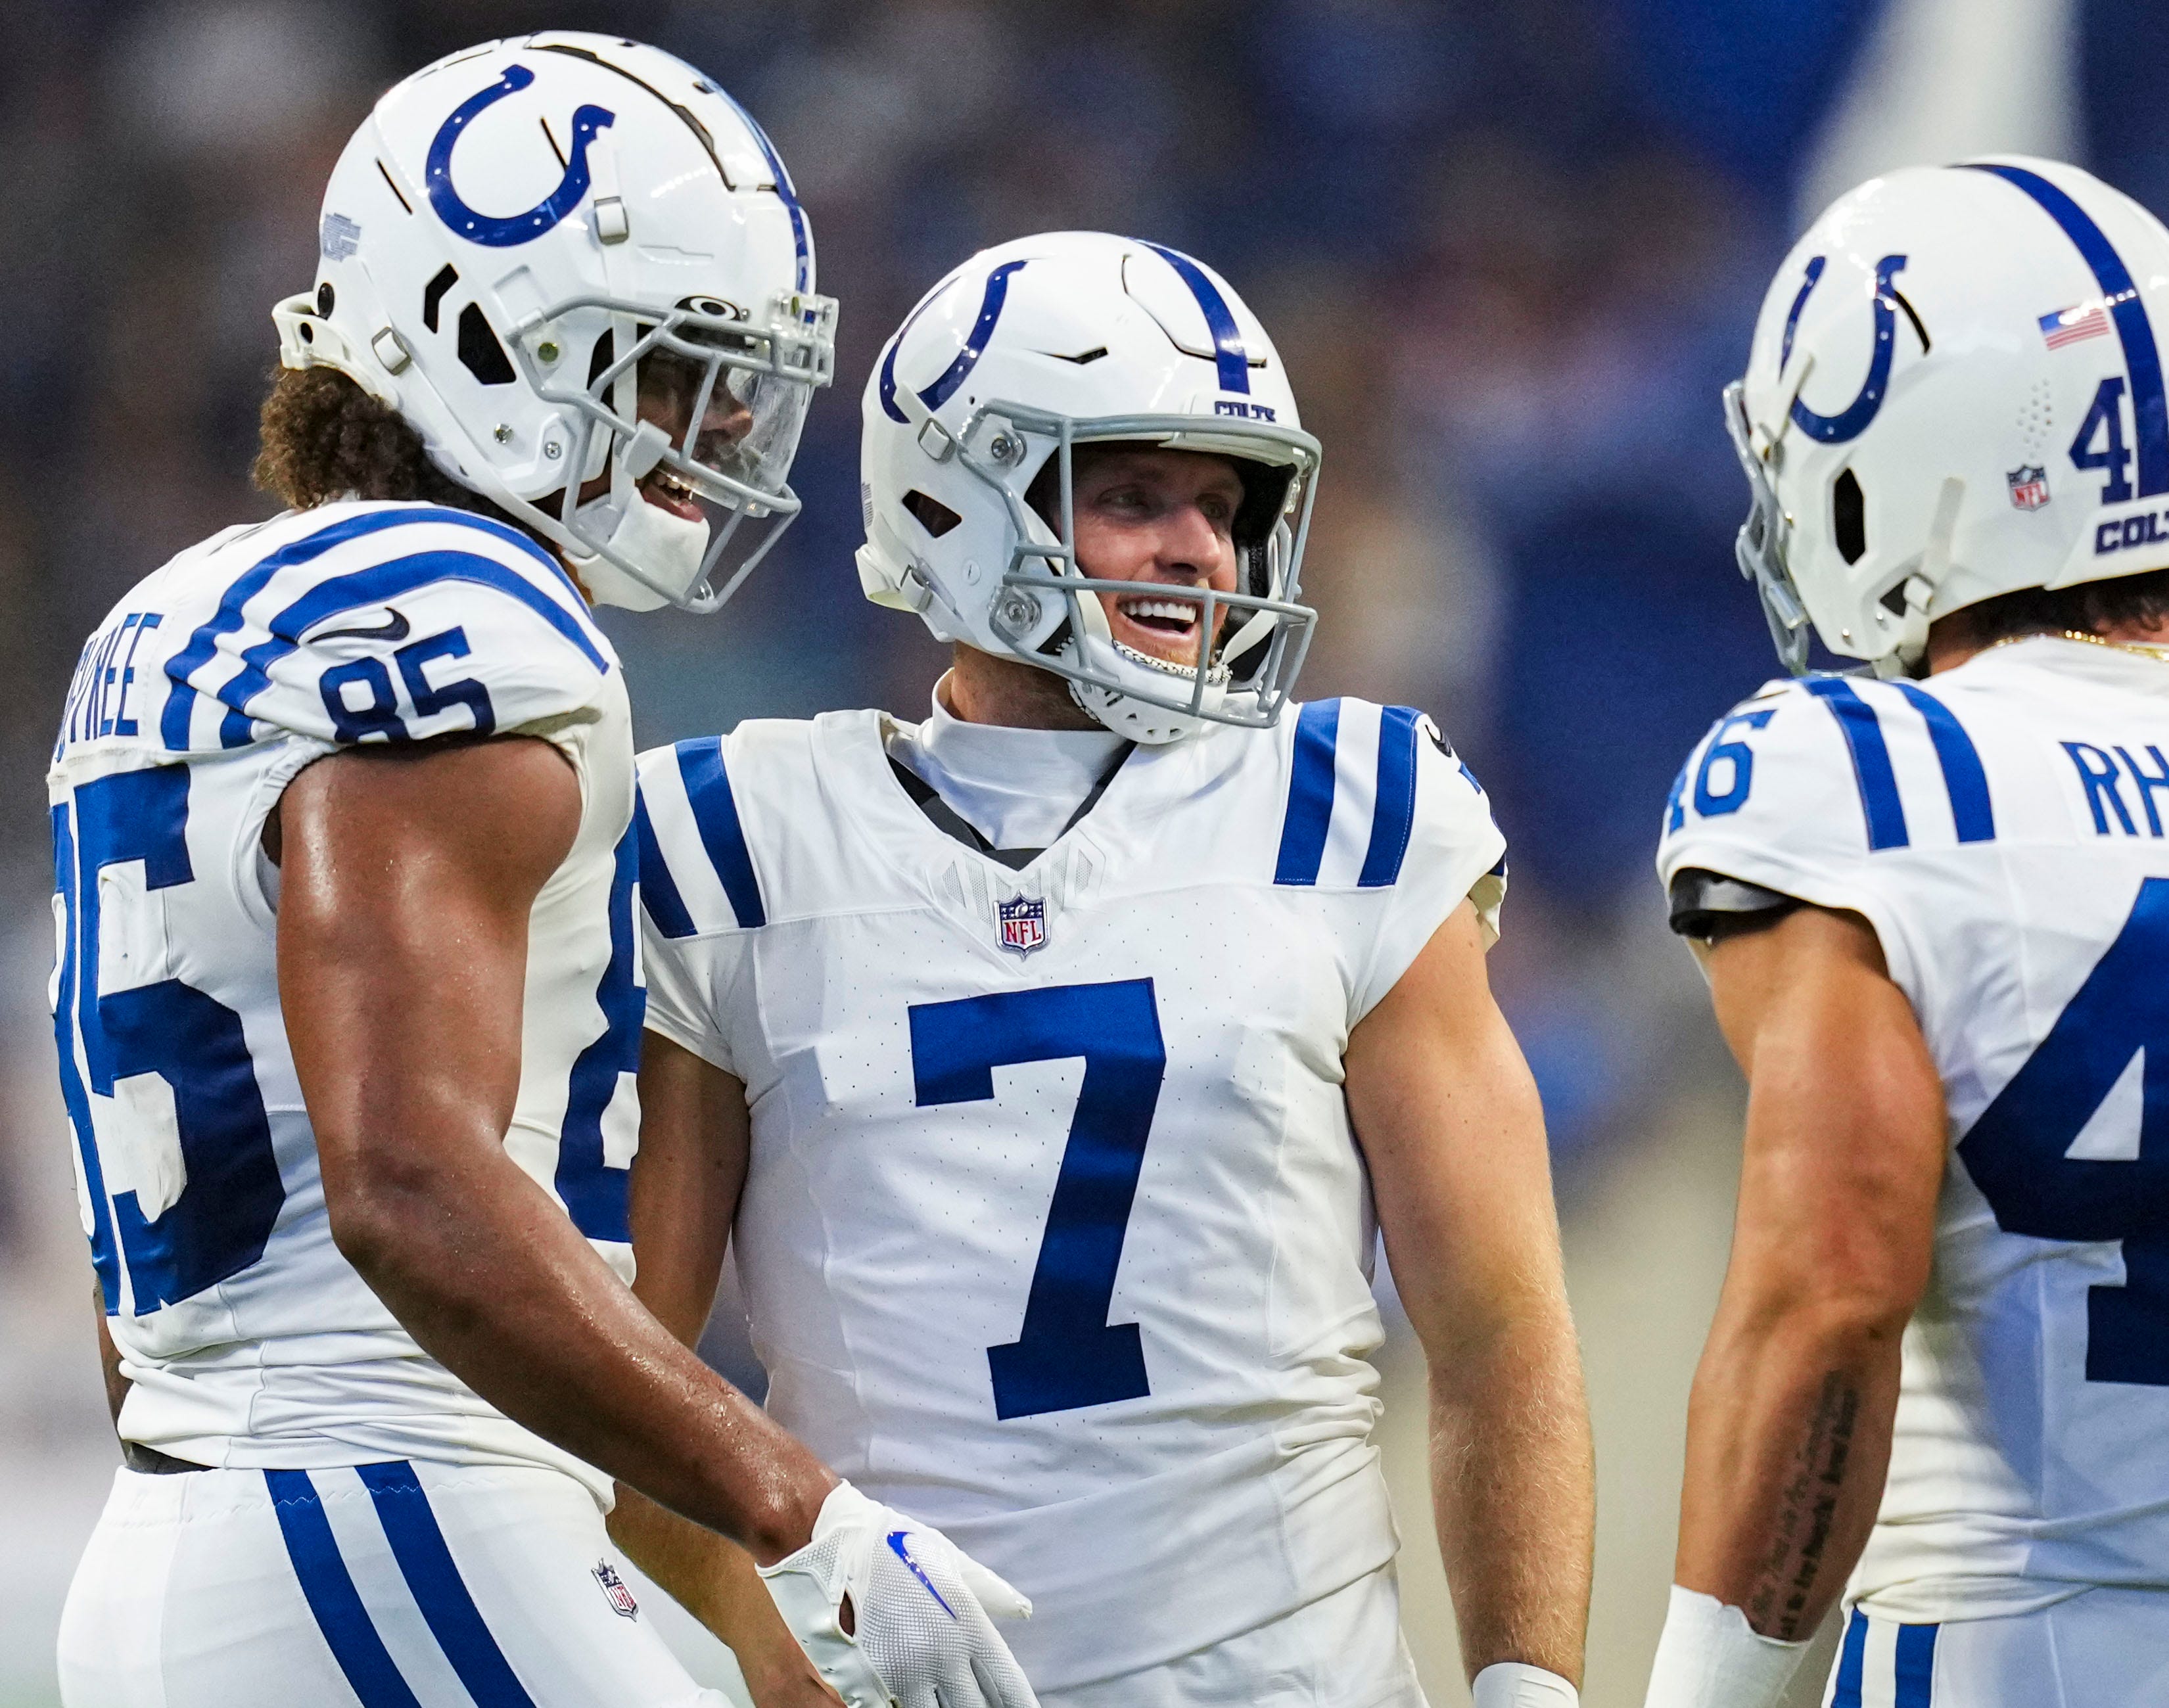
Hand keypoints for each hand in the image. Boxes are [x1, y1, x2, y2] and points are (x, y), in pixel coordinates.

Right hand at [758, 1482, 1038, 1707]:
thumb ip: (989, 1589)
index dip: (1020, 1706)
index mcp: (967, 1625)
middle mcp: (940, 1654)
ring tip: (944, 1700)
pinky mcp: (866, 1682)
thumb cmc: (895, 1546)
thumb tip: (1023, 1610)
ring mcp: (903, 1673)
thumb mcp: (949, 1559)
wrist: (834, 1540)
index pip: (1006, 1684)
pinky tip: (910, 1699)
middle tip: (980, 1707)